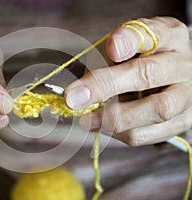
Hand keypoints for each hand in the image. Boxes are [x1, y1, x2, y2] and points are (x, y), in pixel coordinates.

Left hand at [65, 17, 191, 145]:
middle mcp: (183, 65)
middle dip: (107, 86)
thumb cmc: (137, 60)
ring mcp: (187, 95)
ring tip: (86, 119)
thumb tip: (78, 91)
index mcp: (169, 37)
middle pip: (148, 75)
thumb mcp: (122, 47)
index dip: (130, 40)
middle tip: (74, 98)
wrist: (168, 78)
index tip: (111, 48)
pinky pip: (149, 133)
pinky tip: (103, 125)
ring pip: (155, 110)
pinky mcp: (182, 122)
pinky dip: (120, 133)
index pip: (153, 33)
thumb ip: (103, 57)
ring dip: (113, 118)